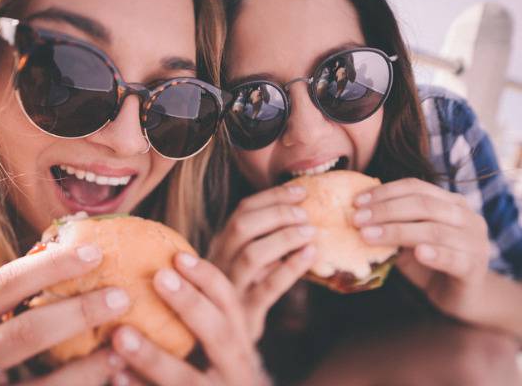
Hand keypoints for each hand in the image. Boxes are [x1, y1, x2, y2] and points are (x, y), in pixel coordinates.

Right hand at [0, 244, 129, 385]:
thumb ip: (20, 299)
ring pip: (38, 383)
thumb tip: (85, 248)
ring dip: (86, 365)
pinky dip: (81, 385)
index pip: (1, 286)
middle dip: (76, 312)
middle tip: (120, 297)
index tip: (94, 252)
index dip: (48, 267)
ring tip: (121, 346)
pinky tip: (110, 372)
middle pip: (21, 333)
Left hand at [111, 253, 270, 385]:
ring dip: (153, 356)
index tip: (178, 257)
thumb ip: (196, 318)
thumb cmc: (208, 374)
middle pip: (219, 333)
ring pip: (187, 379)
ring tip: (121, 334)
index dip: (208, 277)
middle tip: (158, 277)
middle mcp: (235, 369)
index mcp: (238, 342)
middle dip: (190, 304)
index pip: (230, 302)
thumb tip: (151, 270)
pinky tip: (115, 376)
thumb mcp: (215, 347)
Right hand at [207, 185, 317, 340]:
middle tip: (305, 212)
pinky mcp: (246, 312)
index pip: (242, 210)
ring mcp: (230, 288)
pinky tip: (310, 256)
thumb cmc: (244, 293)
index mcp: (221, 245)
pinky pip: (268, 288)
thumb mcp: (246, 263)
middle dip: (277, 213)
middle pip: (242, 227)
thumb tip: (302, 211)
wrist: (222, 341)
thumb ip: (263, 240)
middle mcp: (220, 262)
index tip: (301, 190)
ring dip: (284, 238)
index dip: (273, 196)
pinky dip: (291, 269)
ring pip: (252, 255)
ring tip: (310, 232)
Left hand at [352, 177, 490, 322]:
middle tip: (356, 220)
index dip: (385, 192)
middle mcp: (467, 217)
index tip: (356, 202)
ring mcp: (474, 242)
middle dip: (385, 210)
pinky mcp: (474, 268)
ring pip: (435, 230)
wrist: (462, 296)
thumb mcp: (408, 240)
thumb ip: (392, 225)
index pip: (416, 187)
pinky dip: (435, 254)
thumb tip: (355, 214)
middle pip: (423, 205)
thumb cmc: (430, 263)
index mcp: (451, 202)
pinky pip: (454, 258)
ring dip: (397, 231)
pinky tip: (418, 253)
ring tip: (368, 236)